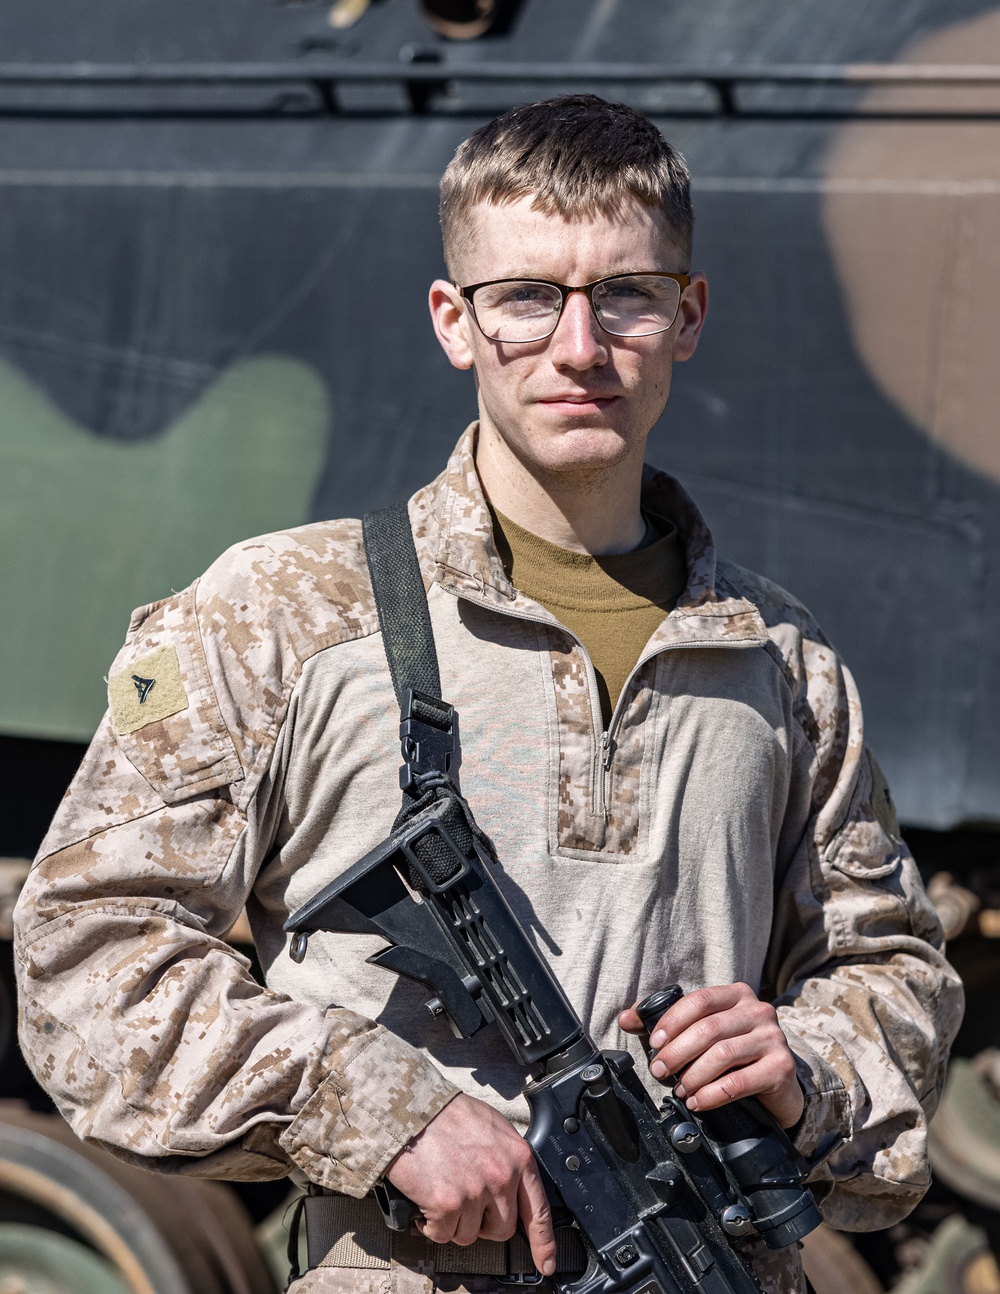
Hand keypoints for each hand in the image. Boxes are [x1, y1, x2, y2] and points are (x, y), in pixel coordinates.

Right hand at [385, 1093, 555, 1275]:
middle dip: (483, 1223)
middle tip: (466, 1202)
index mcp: (517, 1156)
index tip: (545, 1263)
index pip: (538, 1210)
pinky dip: (432, 1225)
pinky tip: (427, 1201)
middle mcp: (501, 1176)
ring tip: (444, 1190)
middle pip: (502, 1229)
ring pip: (469, 1235)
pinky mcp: (447, 1204)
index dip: (543, 1243)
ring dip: (455, 1222)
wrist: (411, 1108)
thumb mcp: (492, 1128)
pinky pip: (443, 1234)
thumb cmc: (447, 1115)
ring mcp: (475, 1192)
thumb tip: (513, 1189)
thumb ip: (507, 1159)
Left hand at [618, 983, 803, 1128]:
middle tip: (659, 1072)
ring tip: (679, 1090)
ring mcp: (773, 1038)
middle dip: (677, 1053)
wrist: (779, 1087)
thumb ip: (667, 1025)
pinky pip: (739, 1082)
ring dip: (693, 1076)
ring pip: (722, 1054)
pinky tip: (698, 1102)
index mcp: (737, 995)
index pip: (699, 1001)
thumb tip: (626, 1018)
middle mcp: (759, 1011)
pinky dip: (712, 1094)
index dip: (672, 1021)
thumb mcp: (703, 1035)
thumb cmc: (734, 1056)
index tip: (653, 1044)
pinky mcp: (781, 1068)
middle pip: (708, 1028)